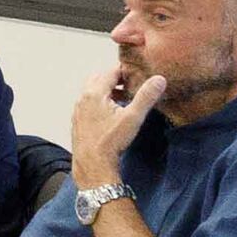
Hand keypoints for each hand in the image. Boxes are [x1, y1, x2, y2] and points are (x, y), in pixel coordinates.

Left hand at [67, 67, 163, 191]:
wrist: (92, 165)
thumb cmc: (110, 142)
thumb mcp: (133, 117)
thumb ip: (146, 96)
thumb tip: (159, 79)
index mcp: (94, 93)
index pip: (111, 72)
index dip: (126, 71)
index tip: (138, 74)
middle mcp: (82, 99)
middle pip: (99, 79)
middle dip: (116, 79)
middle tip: (132, 86)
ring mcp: (78, 110)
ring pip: (93, 92)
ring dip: (108, 91)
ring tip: (125, 99)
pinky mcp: (77, 121)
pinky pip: (88, 104)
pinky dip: (100, 102)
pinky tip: (112, 114)